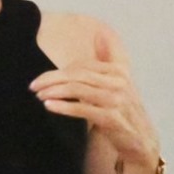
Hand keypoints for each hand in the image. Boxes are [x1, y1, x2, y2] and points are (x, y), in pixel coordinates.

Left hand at [30, 30, 160, 173]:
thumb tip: (100, 33)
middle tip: (33, 86)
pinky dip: (63, 107)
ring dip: (54, 91)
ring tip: (39, 95)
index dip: (60, 70)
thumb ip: (111, 57)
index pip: (82, 65)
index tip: (42, 78)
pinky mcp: (111, 118)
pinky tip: (49, 106)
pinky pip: (82, 109)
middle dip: (51, 79)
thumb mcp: (120, 80)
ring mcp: (116, 100)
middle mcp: (119, 82)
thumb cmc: (124, 108)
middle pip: (77, 75)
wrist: (140, 139)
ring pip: (77, 89)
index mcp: (119, 70)